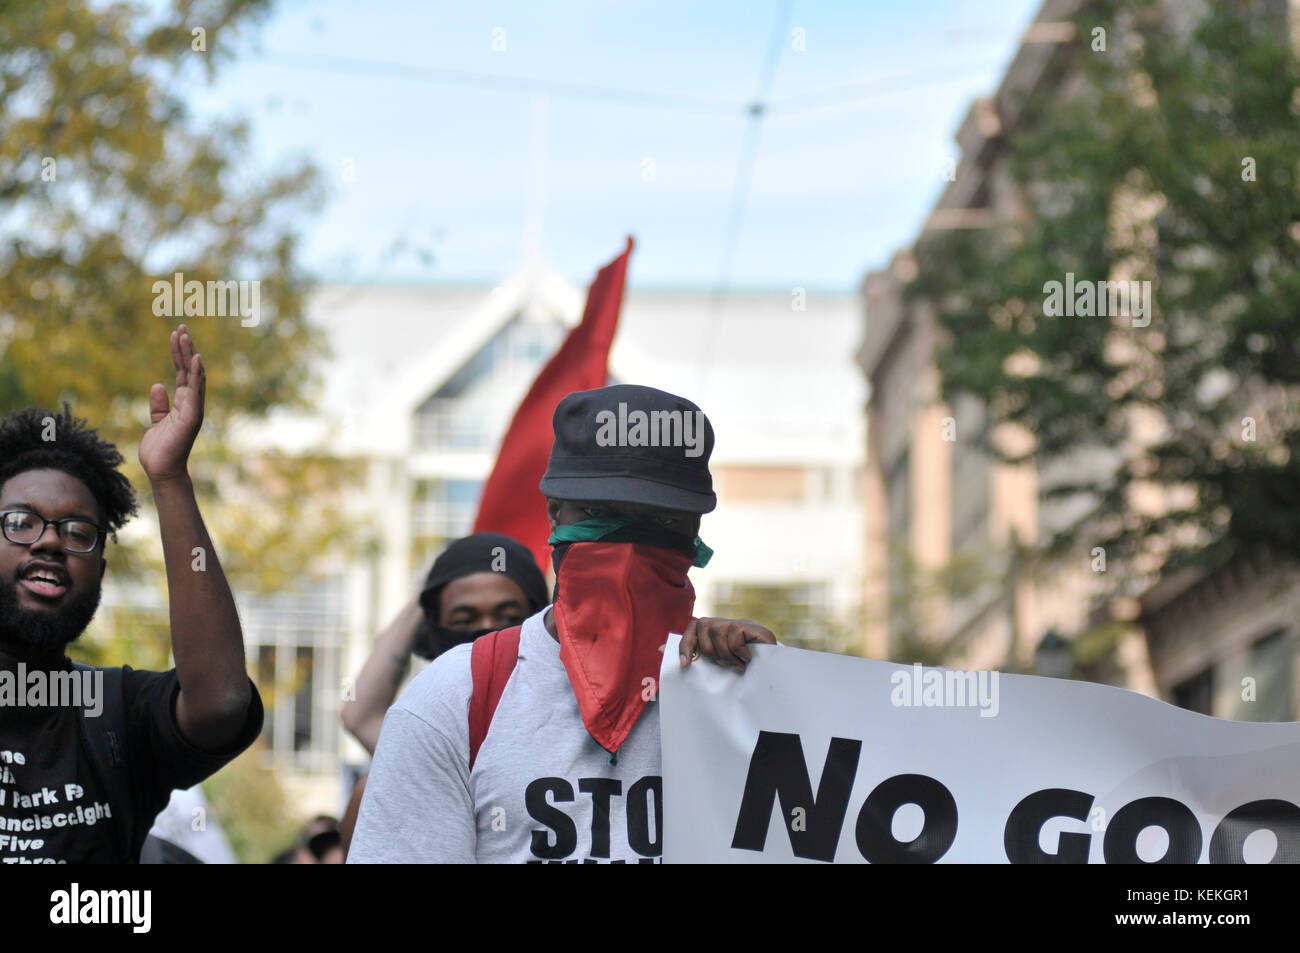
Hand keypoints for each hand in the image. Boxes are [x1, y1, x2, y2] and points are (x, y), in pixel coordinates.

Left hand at [140, 324, 204, 483]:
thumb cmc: (160, 450)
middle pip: (190, 369)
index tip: (175, 334)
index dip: (179, 353)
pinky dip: (197, 374)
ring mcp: (193, 409)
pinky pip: (195, 391)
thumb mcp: (156, 421)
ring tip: (184, 334)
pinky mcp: (191, 417)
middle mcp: (192, 403)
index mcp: (184, 403)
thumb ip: (158, 404)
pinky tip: (196, 358)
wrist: (162, 471)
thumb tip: (157, 384)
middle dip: (185, 348)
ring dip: (190, 355)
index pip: (183, 373)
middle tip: (180, 326)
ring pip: (194, 376)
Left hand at [679, 618, 775, 673]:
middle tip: (726, 664)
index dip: (685, 645)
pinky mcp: (750, 626)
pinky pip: (735, 637)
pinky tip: (748, 657)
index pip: (692, 628)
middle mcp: (721, 623)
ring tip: (739, 663)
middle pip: (704, 636)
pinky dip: (740, 652)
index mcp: (710, 630)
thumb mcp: (713, 660)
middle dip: (714, 656)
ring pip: (719, 638)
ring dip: (729, 657)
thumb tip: (659, 649)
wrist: (769, 665)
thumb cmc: (738, 663)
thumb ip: (690, 653)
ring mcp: (736, 623)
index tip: (684, 664)